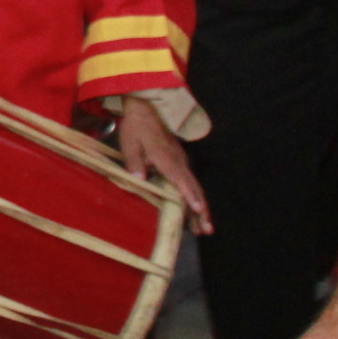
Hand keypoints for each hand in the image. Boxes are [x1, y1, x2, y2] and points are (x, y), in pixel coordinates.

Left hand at [116, 99, 212, 234]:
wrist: (146, 107)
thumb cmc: (137, 126)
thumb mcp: (130, 143)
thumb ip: (134, 162)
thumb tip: (139, 180)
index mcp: (167, 159)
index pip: (182, 180)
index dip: (190, 196)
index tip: (199, 210)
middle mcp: (179, 162)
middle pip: (194, 189)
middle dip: (201, 211)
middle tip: (207, 230)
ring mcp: (181, 162)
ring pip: (194, 188)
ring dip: (199, 208)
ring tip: (202, 228)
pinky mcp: (179, 161)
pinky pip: (189, 183)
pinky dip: (194, 198)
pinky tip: (192, 211)